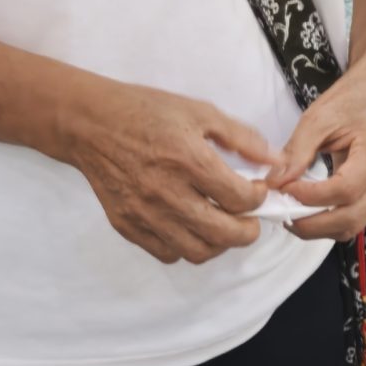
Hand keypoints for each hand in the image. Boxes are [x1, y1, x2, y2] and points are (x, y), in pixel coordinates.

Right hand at [58, 78, 270, 264]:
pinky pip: (167, 253)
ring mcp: (145, 213)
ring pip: (197, 251)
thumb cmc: (145, 112)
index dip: (259, 198)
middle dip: (248, 231)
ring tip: (222, 225)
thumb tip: (275, 160)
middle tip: (251, 220)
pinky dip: (186, 246)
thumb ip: (241, 138)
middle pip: (223, 233)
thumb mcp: (199, 112)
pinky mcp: (127, 225)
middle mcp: (167, 192)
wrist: (90, 124)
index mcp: (188, 160)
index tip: (257, 190)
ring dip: (218, 243)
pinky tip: (190, 227)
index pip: (240, 198)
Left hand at [268, 72, 365, 243]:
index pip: (345, 190)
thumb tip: (275, 183)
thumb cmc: (352, 101)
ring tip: (292, 214)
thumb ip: (297, 152)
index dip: (311, 196)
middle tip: (282, 213)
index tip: (284, 189)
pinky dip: (328, 223)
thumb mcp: (318, 118)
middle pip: (351, 218)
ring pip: (353, 226)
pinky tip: (308, 211)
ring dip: (319, 228)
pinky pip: (354, 220)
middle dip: (312, 224)